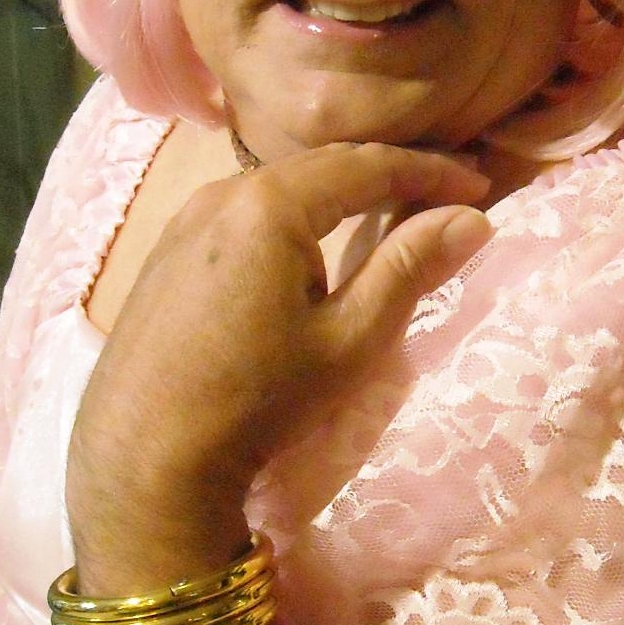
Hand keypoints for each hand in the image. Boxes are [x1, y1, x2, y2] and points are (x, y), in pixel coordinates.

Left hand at [66, 141, 490, 588]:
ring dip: (337, 196)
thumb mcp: (349, 340)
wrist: (143, 458)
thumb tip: (473, 219)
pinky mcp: (167, 253)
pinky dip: (293, 218)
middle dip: (386, 175)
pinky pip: (245, 213)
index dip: (429, 171)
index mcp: (269, 204)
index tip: (480, 183)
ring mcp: (185, 220)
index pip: (367, 165)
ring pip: (280, 188)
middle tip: (445, 192)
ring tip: (386, 217)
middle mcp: (221, 193)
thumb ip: (408, 269)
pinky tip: (313, 250)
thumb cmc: (257, 401)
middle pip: (321, 166)